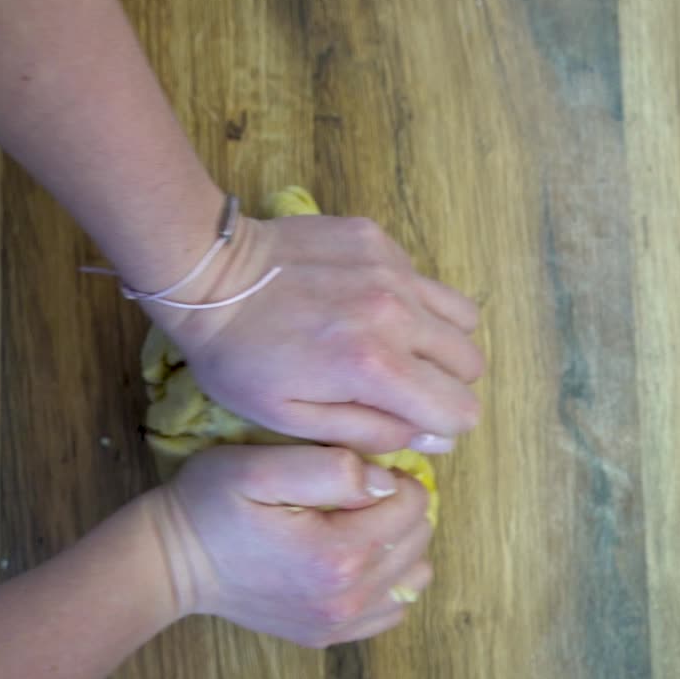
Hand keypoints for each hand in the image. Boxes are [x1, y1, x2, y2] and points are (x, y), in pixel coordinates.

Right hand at [150, 444, 432, 647]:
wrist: (173, 562)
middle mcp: (347, 597)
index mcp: (337, 553)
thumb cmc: (210, 504)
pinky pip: (391, 608)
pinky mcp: (329, 633)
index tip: (357, 469)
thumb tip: (385, 481)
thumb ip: (328, 467)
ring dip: (395, 542)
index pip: (414, 504)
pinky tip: (350, 555)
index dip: (393, 475)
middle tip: (354, 492)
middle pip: (418, 539)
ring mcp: (339, 622)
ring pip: (413, 574)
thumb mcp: (255, 466)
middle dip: (397, 506)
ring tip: (355, 522)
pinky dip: (384, 578)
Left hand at [152, 214, 483, 454]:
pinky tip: (360, 305)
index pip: (461, 410)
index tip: (413, 422)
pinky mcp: (378, 239)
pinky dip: (408, 300)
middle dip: (444, 384)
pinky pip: (422, 279)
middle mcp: (397, 314)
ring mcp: (392, 269)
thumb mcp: (294, 419)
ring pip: (460, 317)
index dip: (442, 426)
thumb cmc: (241, 359)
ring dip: (438, 340)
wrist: (210, 278)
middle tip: (398, 386)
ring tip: (393, 346)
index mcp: (375, 367)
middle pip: (469, 362)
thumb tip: (431, 438)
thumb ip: (370, 432)